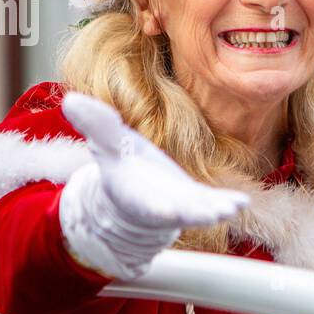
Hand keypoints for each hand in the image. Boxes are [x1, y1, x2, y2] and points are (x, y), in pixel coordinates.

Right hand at [58, 92, 249, 279]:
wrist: (133, 185)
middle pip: (178, 212)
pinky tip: (242, 200)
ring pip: (199, 211)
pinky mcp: (196, 199)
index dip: (157, 209)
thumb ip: (95, 124)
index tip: (170, 213)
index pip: (145, 204)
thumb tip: (71, 100)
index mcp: (133, 195)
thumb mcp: (106, 144)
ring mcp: (181, 204)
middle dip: (195, 214)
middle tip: (215, 213)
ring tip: (231, 207)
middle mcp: (159, 205)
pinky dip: (227, 201)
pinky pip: (213, 202)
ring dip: (215, 210)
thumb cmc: (120, 166)